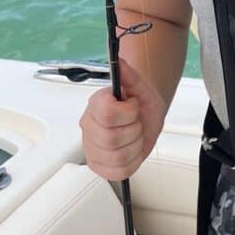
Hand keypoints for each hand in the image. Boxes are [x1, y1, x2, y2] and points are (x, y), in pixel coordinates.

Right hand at [80, 57, 165, 180]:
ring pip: (117, 156)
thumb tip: (119, 62)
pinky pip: (118, 172)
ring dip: (135, 145)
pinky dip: (132, 162)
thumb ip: (130, 74)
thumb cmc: (140, 101)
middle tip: (135, 122)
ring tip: (134, 135)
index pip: (107, 113)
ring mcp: (91, 148)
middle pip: (111, 138)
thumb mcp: (140, 86)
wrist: (145, 115)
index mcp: (95, 105)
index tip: (132, 106)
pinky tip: (131, 150)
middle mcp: (88, 127)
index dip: (127, 111)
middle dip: (134, 130)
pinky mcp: (99, 166)